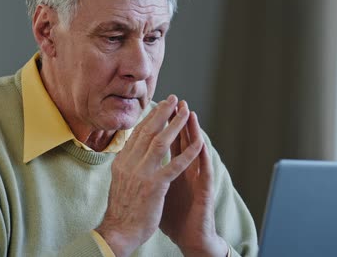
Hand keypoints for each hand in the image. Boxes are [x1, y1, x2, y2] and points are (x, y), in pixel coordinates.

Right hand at [95, 95, 203, 256]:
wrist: (118, 232)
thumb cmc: (121, 209)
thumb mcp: (119, 181)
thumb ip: (127, 165)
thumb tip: (130, 152)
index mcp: (122, 162)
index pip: (137, 134)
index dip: (150, 118)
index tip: (160, 106)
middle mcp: (130, 163)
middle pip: (148, 131)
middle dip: (162, 113)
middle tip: (174, 99)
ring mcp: (142, 174)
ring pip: (161, 142)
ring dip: (176, 125)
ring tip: (186, 112)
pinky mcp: (155, 186)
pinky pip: (175, 165)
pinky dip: (188, 153)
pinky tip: (198, 143)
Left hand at [160, 101, 228, 256]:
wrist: (189, 237)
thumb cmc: (173, 217)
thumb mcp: (155, 192)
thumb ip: (148, 176)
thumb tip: (131, 164)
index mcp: (172, 170)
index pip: (167, 143)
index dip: (162, 126)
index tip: (156, 108)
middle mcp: (186, 171)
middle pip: (181, 140)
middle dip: (176, 120)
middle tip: (174, 100)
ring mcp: (196, 179)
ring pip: (195, 149)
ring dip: (191, 130)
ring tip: (189, 113)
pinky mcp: (205, 190)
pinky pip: (203, 169)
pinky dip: (200, 155)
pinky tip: (200, 143)